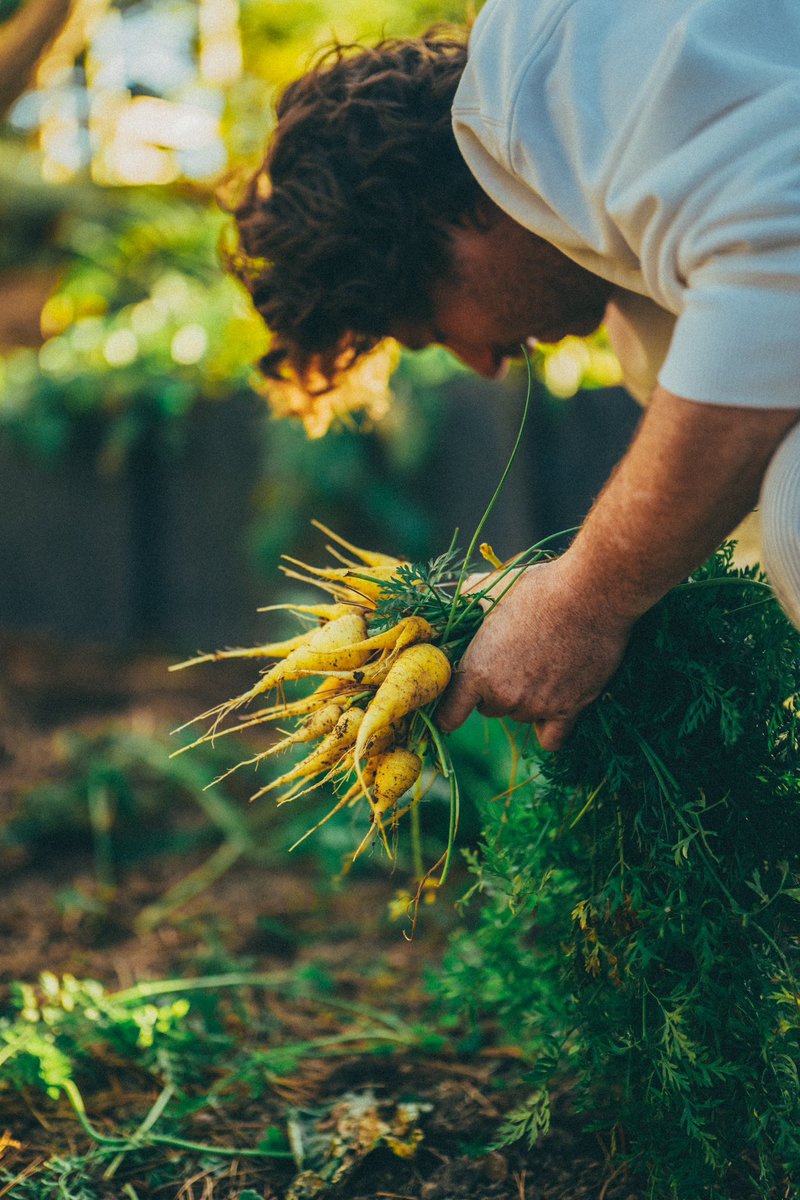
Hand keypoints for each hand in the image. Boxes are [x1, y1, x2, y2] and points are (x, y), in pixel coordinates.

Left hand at [436, 557, 632, 749]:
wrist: (591, 594)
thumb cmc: (540, 588)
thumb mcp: (494, 588)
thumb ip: (471, 599)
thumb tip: (461, 594)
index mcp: (478, 670)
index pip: (450, 714)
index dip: (449, 713)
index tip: (452, 713)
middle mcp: (504, 695)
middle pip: (491, 709)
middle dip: (496, 691)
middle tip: (514, 661)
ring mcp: (537, 705)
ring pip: (522, 716)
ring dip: (526, 700)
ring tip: (543, 665)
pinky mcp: (570, 709)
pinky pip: (552, 739)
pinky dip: (548, 727)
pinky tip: (552, 708)